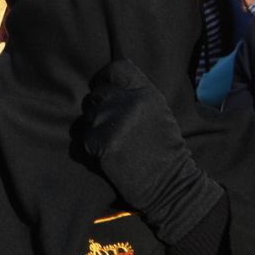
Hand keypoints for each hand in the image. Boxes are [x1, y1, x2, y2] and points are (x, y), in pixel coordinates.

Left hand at [80, 59, 222, 244]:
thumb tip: (109, 82)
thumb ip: (137, 94)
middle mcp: (128, 102)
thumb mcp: (160, 113)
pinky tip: (111, 156)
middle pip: (97, 93)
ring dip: (96, 129)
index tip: (101, 85)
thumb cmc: (165, 150)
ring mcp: (112, 121)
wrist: (169, 185)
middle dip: (100, 108)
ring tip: (117, 144)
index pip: (116, 69)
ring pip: (88, 116)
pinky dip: (93, 147)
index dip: (105, 77)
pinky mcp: (100, 142)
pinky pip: (84, 137)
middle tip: (112, 127)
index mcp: (146, 93)